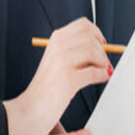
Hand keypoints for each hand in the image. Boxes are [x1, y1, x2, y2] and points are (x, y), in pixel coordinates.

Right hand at [4, 18, 110, 134]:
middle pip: (91, 37)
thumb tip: (103, 47)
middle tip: (104, 63)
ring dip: (103, 63)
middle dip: (102, 50)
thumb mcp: (58, 60)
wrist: (29, 109)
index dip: (97, 33)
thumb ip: (75, 50)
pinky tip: (102, 78)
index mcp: (56, 39)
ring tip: (103, 71)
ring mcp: (62, 62)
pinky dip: (103, 75)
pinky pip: (95, 72)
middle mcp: (58, 46)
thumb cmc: (47, 87)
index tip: (102, 45)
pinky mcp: (68, 79)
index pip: (84, 25)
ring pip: (94, 52)